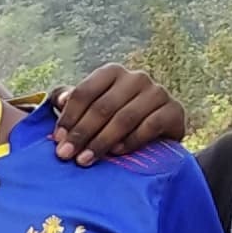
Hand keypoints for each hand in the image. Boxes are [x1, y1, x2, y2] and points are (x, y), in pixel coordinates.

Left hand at [45, 62, 189, 164]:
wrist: (158, 133)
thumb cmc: (115, 118)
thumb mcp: (91, 107)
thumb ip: (71, 101)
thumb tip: (59, 100)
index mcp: (112, 72)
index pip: (85, 92)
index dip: (69, 117)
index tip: (58, 139)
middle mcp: (136, 78)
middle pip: (103, 107)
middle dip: (82, 133)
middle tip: (67, 155)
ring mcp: (157, 92)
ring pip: (125, 117)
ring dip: (102, 141)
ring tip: (86, 159)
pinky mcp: (174, 110)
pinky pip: (150, 126)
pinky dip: (131, 141)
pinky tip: (117, 153)